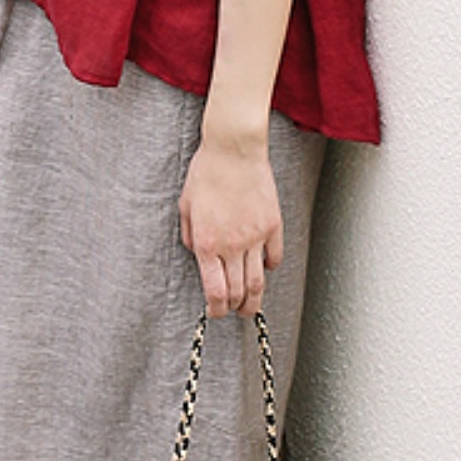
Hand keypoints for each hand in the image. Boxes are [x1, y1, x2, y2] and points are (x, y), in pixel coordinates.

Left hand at [179, 132, 283, 319]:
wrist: (233, 148)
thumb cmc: (206, 172)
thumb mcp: (185, 206)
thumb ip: (189, 235)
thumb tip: (196, 252)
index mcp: (208, 244)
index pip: (215, 292)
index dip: (216, 309)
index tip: (215, 312)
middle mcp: (233, 246)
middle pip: (239, 293)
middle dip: (235, 309)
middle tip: (234, 311)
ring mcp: (256, 237)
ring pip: (259, 283)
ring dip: (254, 300)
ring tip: (251, 305)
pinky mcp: (273, 225)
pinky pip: (275, 257)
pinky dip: (270, 268)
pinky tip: (264, 267)